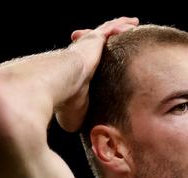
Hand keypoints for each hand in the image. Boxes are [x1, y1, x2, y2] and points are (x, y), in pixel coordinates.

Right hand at [55, 16, 138, 131]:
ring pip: (104, 34)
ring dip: (117, 29)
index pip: (88, 67)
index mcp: (75, 74)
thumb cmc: (64, 105)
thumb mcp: (77, 118)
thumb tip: (95, 145)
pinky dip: (120, 26)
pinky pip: (110, 30)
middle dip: (107, 41)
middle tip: (120, 37)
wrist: (55, 86)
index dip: (97, 64)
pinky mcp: (93, 41)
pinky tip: (132, 23)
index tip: (105, 65)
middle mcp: (80, 57)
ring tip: (131, 25)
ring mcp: (86, 47)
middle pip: (97, 47)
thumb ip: (87, 124)